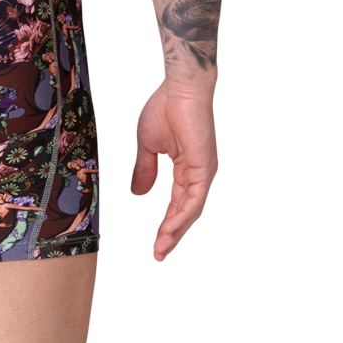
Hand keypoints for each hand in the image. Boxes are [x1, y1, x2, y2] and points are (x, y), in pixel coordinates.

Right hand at [130, 82, 217, 261]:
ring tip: (161, 247)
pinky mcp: (204, 167)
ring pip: (191, 209)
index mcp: (187, 167)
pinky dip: (183, 215)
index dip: (167, 223)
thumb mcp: (148, 145)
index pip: (179, 202)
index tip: (156, 242)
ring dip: (176, 230)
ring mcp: (204, 171)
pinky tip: (170, 228)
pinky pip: (195, 198)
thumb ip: (144, 169)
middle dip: (171, 234)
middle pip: (186, 212)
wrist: (179, 89)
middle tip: (158, 253)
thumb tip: (137, 193)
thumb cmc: (165, 108)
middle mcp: (198, 173)